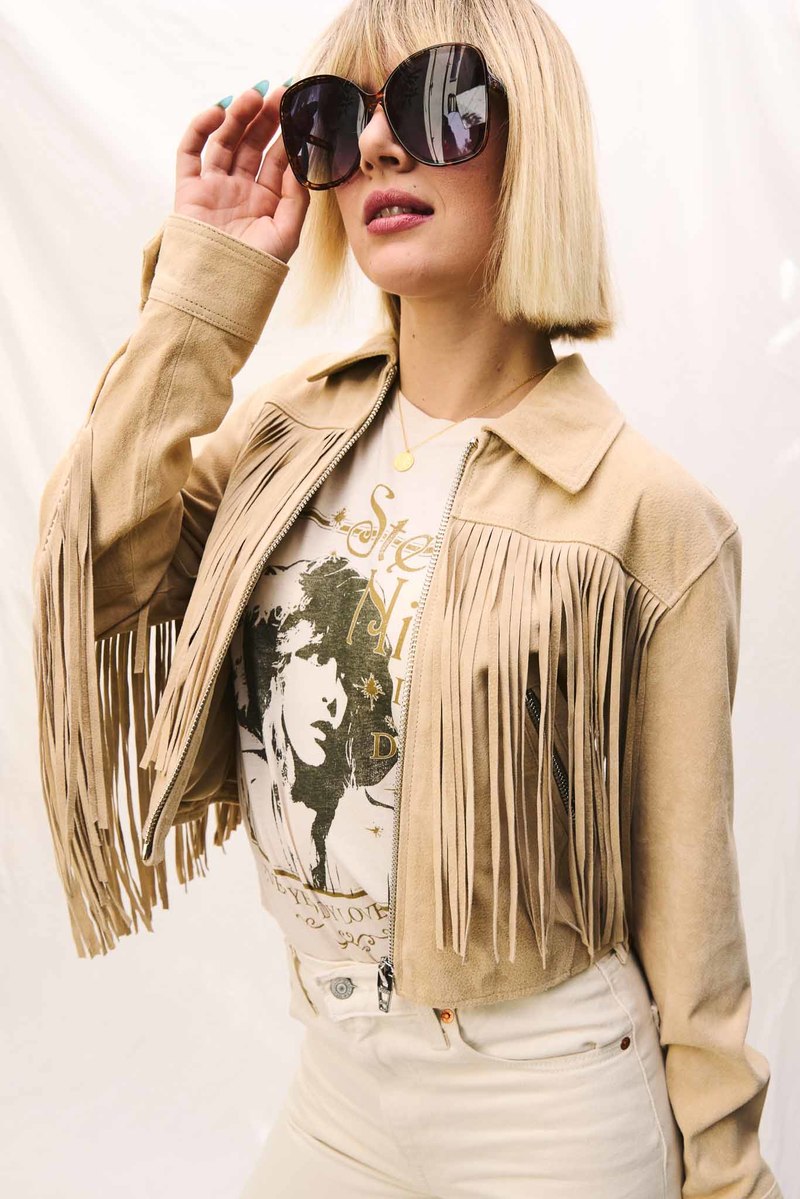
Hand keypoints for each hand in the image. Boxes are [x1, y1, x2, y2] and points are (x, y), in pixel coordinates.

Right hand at [173, 84, 309, 262]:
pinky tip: (218, 111)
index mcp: (267, 201)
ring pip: (225, 142)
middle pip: (253, 145)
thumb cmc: (256, 269)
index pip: (278, 159)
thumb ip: (296, 196)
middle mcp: (240, 191)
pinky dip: (201, 129)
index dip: (288, 133)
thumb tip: (301, 160)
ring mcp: (214, 188)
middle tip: (278, 92)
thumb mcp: (286, 233)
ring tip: (252, 95)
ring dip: (237, 117)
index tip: (299, 106)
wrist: (218, 292)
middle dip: (265, 118)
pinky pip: (191, 152)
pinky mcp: (189, 190)